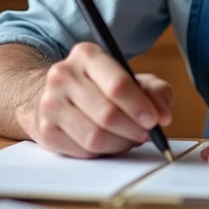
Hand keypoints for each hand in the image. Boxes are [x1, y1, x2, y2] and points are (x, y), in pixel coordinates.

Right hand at [16, 41, 172, 157]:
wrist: (55, 95)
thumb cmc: (100, 87)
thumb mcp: (131, 79)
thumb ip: (155, 92)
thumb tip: (163, 116)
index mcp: (86, 55)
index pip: (117, 85)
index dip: (139, 106)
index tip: (154, 120)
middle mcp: (63, 75)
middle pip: (107, 114)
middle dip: (133, 129)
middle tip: (144, 134)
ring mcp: (50, 104)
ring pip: (94, 137)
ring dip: (119, 144)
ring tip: (128, 139)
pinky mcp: (45, 131)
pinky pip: (82, 151)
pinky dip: (102, 152)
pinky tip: (107, 143)